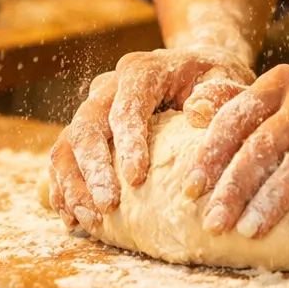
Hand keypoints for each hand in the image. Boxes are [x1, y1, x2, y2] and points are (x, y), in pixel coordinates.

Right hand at [47, 47, 253, 232]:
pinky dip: (63, 188)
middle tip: (108, 205)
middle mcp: (109, 86)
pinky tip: (73, 218)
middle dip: (93, 168)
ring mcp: (93, 108)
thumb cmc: (213, 78)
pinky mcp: (87, 130)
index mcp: (142, 70)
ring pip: (66, 143)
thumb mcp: (226, 77)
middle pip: (87, 124)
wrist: (194, 68)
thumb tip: (198, 109)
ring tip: (91, 219)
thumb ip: (219, 92)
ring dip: (72, 184)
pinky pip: (62, 158)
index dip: (128, 141)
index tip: (136, 177)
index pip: (127, 106)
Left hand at [183, 64, 288, 237]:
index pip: (238, 116)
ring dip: (273, 199)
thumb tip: (191, 108)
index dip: (211, 154)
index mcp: (283, 82)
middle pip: (266, 142)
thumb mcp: (285, 95)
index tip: (190, 190)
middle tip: (214, 224)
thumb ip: (238, 102)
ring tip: (250, 231)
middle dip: (235, 186)